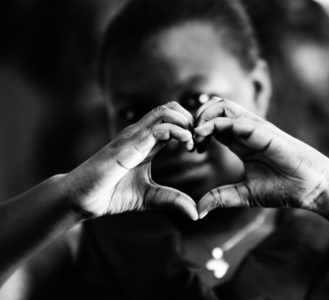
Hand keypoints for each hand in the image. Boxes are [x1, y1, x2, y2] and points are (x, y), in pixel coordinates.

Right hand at [63, 102, 197, 219]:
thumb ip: (173, 201)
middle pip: (172, 108)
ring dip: (186, 122)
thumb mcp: (150, 198)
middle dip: (191, 120)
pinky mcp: (128, 144)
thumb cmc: (111, 195)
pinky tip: (185, 145)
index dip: (191, 129)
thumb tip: (196, 214)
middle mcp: (141, 134)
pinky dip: (177, 131)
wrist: (82, 199)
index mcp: (147, 143)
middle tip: (198, 143)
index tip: (199, 149)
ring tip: (192, 143)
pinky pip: (157, 128)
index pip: (173, 120)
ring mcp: (134, 136)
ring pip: (165, 110)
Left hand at [194, 98, 328, 217]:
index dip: (198, 132)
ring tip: (195, 136)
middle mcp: (245, 130)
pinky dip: (214, 124)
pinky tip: (203, 136)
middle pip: (214, 108)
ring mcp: (254, 128)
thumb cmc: (282, 188)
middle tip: (189, 139)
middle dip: (196, 118)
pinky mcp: (263, 131)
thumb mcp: (244, 194)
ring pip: (222, 105)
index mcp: (240, 141)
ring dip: (202, 116)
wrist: (310, 187)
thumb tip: (198, 210)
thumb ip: (221, 198)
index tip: (190, 149)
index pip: (213, 124)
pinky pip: (234, 120)